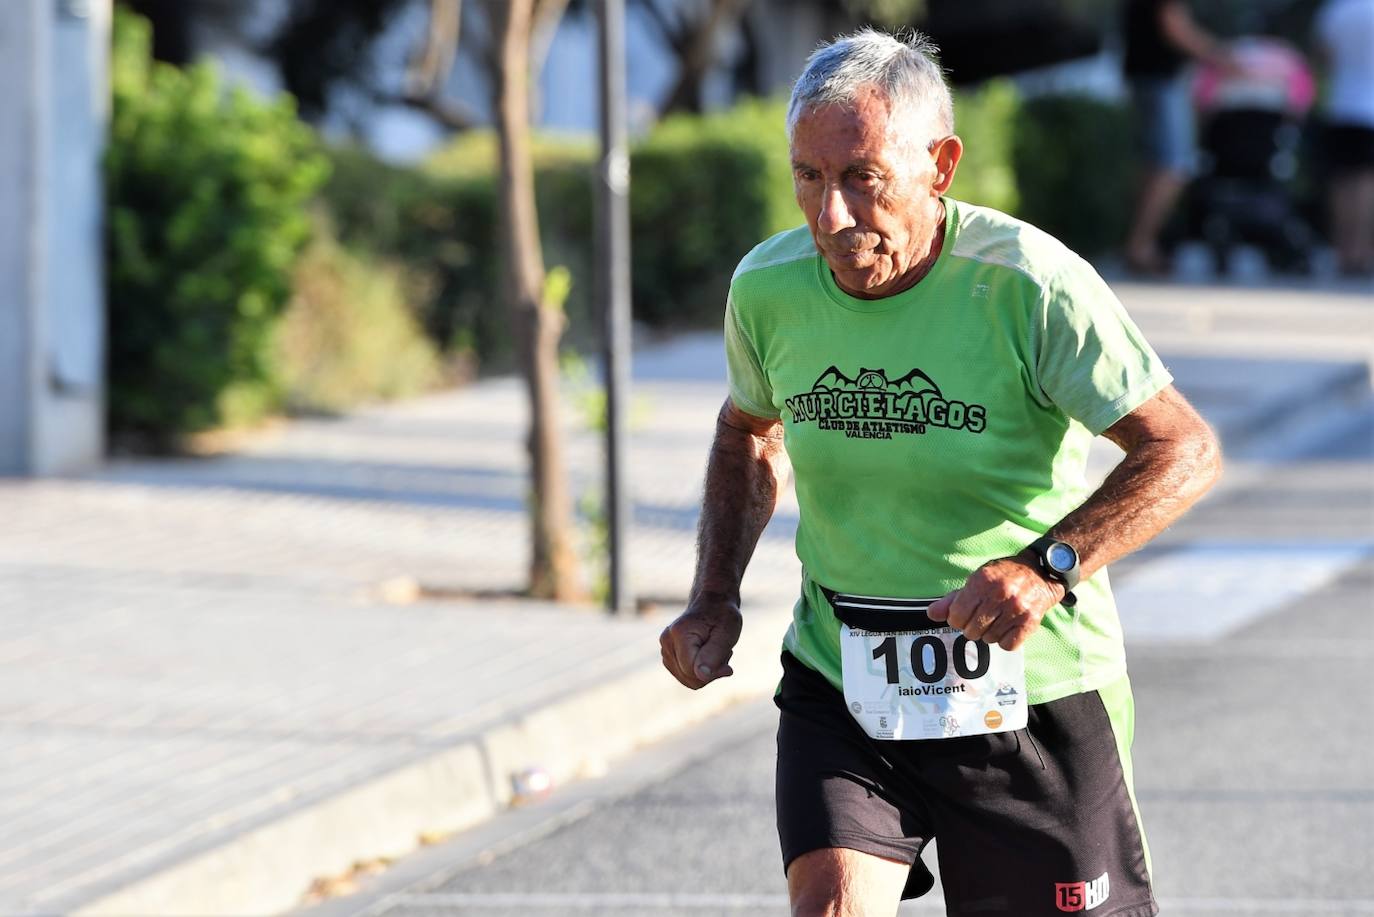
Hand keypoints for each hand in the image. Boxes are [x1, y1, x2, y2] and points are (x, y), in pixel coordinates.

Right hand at [660, 593, 742, 688]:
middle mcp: (666, 641)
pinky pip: (686, 676)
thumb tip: (701, 676)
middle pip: (689, 678)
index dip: (713, 672)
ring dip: (707, 671)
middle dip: (711, 672)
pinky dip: (700, 670)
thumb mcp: (726, 633)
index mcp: (679, 634)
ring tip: (715, 651)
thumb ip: (714, 655)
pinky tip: (708, 655)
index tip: (729, 662)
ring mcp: (665, 649)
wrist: (713, 603)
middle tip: (723, 653)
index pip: (692, 671)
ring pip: (688, 679)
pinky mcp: (668, 655)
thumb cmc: (722, 616)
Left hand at [926, 555, 1062, 650]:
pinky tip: (1008, 627)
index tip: (965, 614)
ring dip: (990, 633)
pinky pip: (1007, 645)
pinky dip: (1005, 640)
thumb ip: (953, 599)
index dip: (957, 619)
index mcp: (981, 582)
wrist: (1041, 573)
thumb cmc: (1003, 576)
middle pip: (971, 631)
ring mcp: (1016, 609)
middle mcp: (999, 595)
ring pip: (988, 640)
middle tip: (983, 617)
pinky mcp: (1030, 622)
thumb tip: (931, 614)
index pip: (956, 617)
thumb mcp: (976, 580)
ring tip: (997, 619)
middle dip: (973, 627)